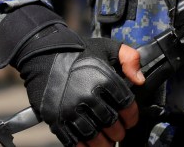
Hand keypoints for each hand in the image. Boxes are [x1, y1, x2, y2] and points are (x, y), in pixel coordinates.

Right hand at [18, 38, 142, 146]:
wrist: (43, 52)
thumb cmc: (77, 51)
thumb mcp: (108, 47)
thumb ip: (129, 58)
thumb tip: (140, 80)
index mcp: (104, 79)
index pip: (126, 106)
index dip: (132, 117)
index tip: (130, 120)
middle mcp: (88, 96)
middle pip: (111, 124)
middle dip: (118, 132)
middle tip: (118, 133)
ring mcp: (70, 109)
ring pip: (94, 136)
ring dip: (103, 144)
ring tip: (106, 143)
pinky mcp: (55, 118)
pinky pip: (73, 140)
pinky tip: (88, 145)